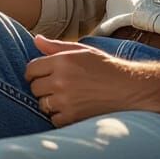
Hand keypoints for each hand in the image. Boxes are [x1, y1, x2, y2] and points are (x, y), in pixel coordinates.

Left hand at [24, 35, 159, 126]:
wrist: (128, 89)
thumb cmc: (105, 68)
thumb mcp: (83, 51)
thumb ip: (56, 46)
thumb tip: (36, 39)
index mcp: (62, 61)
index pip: (31, 68)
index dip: (35, 72)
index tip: (42, 75)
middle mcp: (61, 80)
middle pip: (34, 87)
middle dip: (42, 87)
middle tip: (57, 86)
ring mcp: (65, 100)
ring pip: (42, 104)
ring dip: (50, 102)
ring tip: (66, 97)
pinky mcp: (72, 117)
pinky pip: (53, 118)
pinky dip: (60, 116)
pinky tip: (72, 108)